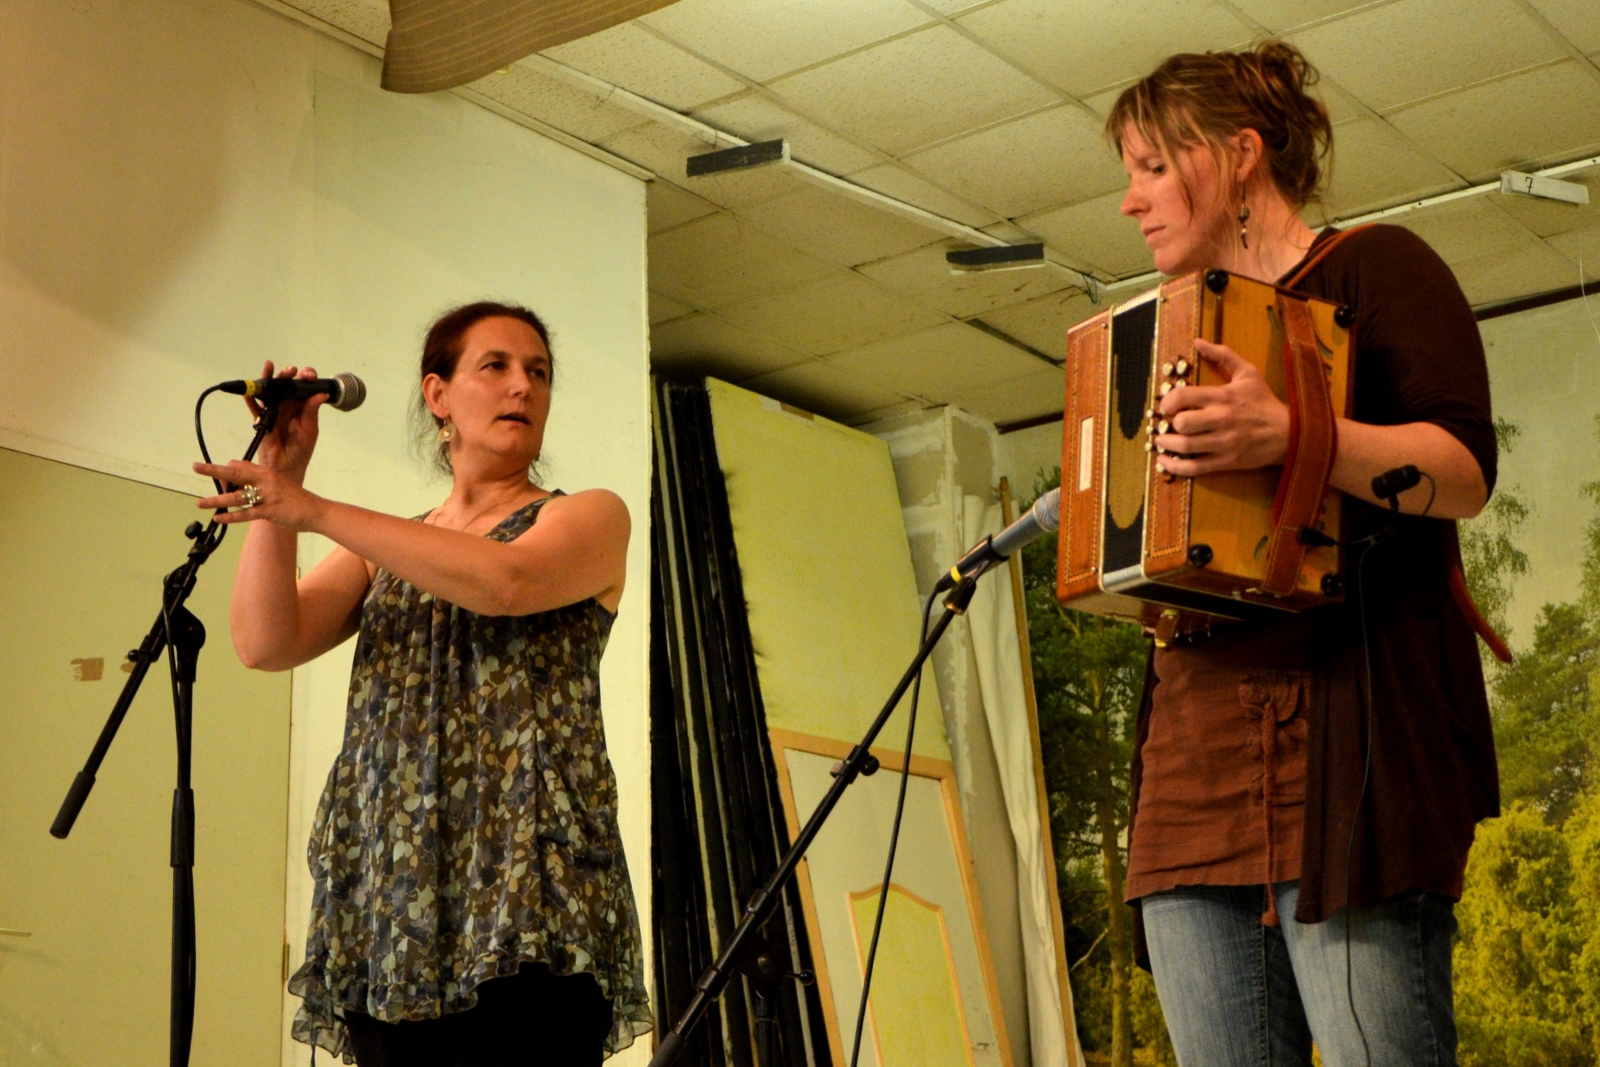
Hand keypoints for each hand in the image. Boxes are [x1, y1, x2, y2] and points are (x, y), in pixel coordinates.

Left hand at [193, 459, 323, 530]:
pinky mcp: (269, 511)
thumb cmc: (295, 498)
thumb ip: (258, 480)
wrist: (315, 510)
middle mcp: (265, 481)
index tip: (219, 477)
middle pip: (235, 474)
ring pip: (237, 497)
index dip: (227, 471)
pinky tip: (219, 518)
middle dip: (213, 470)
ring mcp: (267, 496)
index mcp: (266, 472)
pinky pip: (246, 514)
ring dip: (217, 500)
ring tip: (200, 502)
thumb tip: (237, 476)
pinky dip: (231, 517)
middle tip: (196, 467)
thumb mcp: (277, 483)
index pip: (240, 466)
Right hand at [248, 362, 324, 480]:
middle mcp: (288, 405)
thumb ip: (312, 411)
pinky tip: (249, 390)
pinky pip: (255, 407)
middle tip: (290, 371)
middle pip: (286, 385)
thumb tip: (321, 394)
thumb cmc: (300, 450)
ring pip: (270, 391)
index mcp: (302, 406)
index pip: (304, 387)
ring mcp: (273, 411)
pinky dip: (250, 398)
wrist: (285, 468)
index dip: (305, 378)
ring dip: (269, 379)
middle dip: (287, 375)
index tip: (308, 376)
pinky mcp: (261, 420)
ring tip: (269, 367)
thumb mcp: (310, 430)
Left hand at [1153, 339, 1289, 475]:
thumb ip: (1223, 355)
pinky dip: (1175, 467)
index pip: (1184, 396)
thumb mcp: (1247, 373)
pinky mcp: (1226, 462)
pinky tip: (1164, 461)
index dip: (1167, 401)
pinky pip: (1195, 467)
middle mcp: (1221, 419)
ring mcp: (1223, 443)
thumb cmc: (1263, 401)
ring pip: (1186, 446)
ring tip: (1162, 440)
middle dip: (1169, 423)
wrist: (1288, 432)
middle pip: (1182, 423)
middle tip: (1167, 422)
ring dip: (1167, 444)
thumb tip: (1197, 342)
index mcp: (1223, 396)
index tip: (1166, 405)